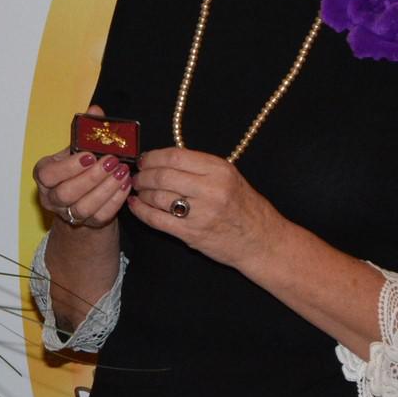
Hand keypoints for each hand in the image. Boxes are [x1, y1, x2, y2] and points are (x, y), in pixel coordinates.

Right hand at [33, 104, 131, 229]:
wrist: (84, 195)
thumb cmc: (78, 167)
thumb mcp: (77, 147)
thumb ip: (85, 130)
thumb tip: (95, 111)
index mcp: (44, 175)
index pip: (48, 174)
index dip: (68, 167)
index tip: (90, 155)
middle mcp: (51, 197)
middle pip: (66, 193)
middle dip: (91, 177)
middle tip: (111, 162)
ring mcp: (68, 214)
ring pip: (84, 208)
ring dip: (105, 189)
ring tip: (121, 172)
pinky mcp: (87, 224)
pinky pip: (100, 217)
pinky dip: (114, 201)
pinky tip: (124, 185)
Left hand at [129, 146, 282, 268]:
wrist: (261, 241)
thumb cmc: (244, 207)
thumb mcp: (229, 177)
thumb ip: (200, 167)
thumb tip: (163, 159)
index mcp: (219, 170)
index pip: (175, 156)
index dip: (153, 157)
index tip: (144, 160)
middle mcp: (211, 189)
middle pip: (162, 176)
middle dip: (143, 175)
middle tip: (137, 177)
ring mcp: (201, 213)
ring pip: (157, 197)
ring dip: (141, 193)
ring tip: (139, 191)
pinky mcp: (191, 234)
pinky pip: (157, 220)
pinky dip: (141, 211)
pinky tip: (135, 206)